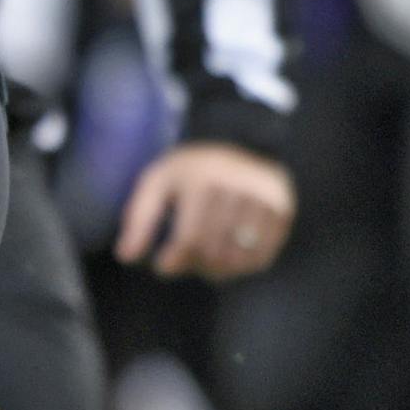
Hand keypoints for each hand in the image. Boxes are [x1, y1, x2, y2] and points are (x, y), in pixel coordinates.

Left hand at [116, 144, 295, 282]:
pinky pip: (262, 256)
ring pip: (238, 258)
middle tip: (184, 262)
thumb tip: (126, 256)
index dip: (174, 261)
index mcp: (204, 177)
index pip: (191, 238)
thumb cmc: (190, 169)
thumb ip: (139, 218)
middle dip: (194, 264)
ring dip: (216, 269)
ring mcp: (266, 198)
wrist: (239, 140)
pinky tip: (226, 258)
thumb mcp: (157, 182)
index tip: (163, 266)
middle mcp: (240, 186)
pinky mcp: (283, 209)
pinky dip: (241, 266)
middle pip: (214, 251)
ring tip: (203, 260)